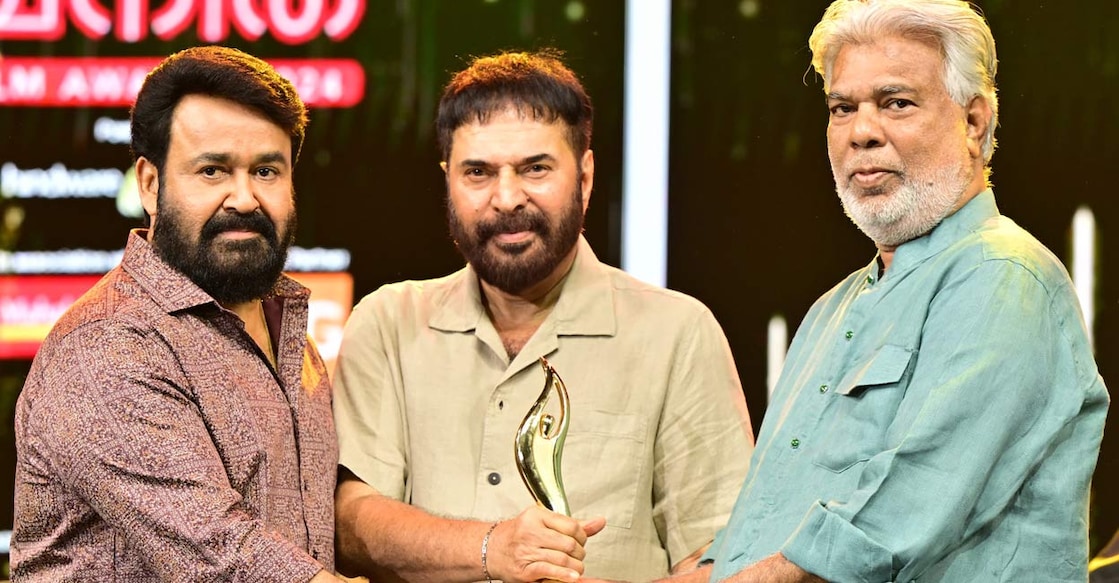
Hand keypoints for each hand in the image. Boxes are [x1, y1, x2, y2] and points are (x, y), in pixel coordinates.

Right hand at [487, 505, 605, 582]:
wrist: (491, 549)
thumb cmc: (518, 535)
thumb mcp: (543, 523)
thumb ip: (572, 525)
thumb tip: (599, 522)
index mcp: (536, 516)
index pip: (572, 526)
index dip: (582, 536)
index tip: (580, 541)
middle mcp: (530, 531)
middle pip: (569, 543)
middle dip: (579, 553)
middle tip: (577, 556)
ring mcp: (526, 550)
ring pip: (562, 559)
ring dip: (575, 567)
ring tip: (575, 568)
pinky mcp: (524, 569)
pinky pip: (550, 571)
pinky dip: (565, 575)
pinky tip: (572, 576)